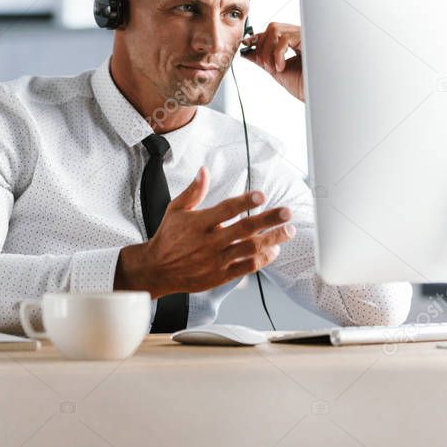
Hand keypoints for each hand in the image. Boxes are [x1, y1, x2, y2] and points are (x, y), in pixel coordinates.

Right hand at [115, 167, 294, 297]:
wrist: (157, 270)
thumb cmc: (168, 237)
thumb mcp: (175, 210)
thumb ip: (194, 191)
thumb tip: (204, 171)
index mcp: (199, 223)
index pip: (226, 210)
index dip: (245, 202)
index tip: (261, 195)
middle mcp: (209, 242)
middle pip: (244, 230)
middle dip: (269, 220)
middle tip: (287, 213)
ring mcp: (216, 260)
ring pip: (250, 249)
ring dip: (272, 240)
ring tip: (288, 231)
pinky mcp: (220, 275)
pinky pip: (246, 268)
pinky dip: (262, 259)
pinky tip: (273, 250)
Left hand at [240, 21, 303, 100]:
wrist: (316, 95)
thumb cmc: (303, 85)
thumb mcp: (277, 72)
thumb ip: (263, 60)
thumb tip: (247, 52)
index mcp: (294, 42)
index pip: (273, 31)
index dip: (258, 36)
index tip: (246, 44)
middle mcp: (300, 36)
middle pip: (272, 27)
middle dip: (262, 47)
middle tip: (265, 65)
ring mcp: (305, 36)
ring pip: (275, 30)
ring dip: (268, 51)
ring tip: (274, 67)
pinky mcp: (308, 39)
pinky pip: (285, 38)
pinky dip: (277, 54)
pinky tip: (281, 66)